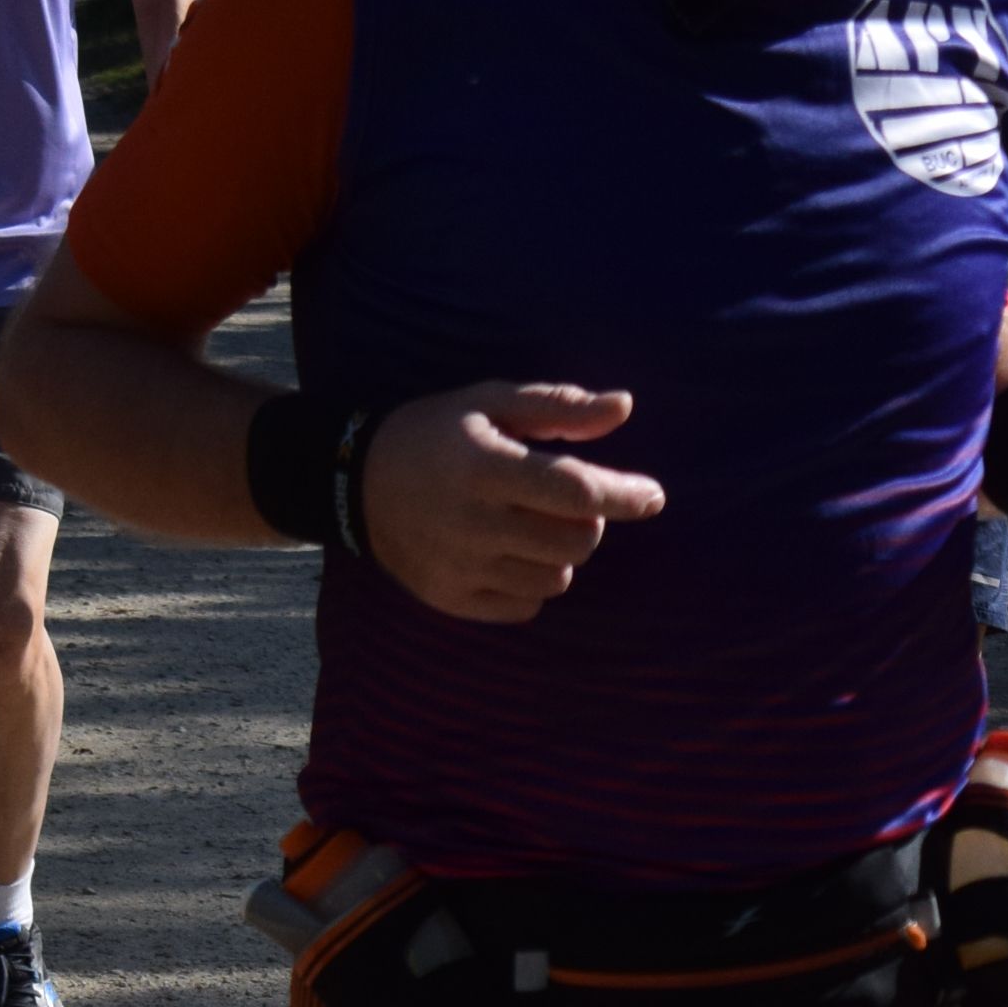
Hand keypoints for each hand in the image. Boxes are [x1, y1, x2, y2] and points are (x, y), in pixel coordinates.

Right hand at [358, 382, 665, 621]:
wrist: (355, 481)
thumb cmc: (438, 433)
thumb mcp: (489, 402)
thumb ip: (559, 406)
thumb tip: (624, 406)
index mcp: (483, 467)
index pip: (574, 490)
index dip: (623, 494)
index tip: (652, 495)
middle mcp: (472, 523)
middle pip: (578, 541)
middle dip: (589, 520)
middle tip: (563, 499)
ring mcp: (460, 567)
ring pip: (558, 578)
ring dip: (562, 551)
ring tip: (529, 522)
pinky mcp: (452, 599)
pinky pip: (528, 604)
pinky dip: (533, 580)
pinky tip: (507, 550)